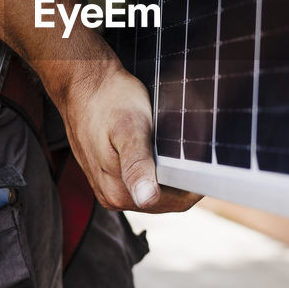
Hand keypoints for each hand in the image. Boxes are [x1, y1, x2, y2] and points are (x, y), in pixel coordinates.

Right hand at [56, 63, 201, 213]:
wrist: (83, 84)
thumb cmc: (108, 100)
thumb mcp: (129, 128)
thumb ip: (138, 164)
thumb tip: (146, 197)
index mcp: (118, 192)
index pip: (176, 203)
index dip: (195, 183)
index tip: (205, 160)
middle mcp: (112, 197)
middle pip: (167, 199)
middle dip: (183, 177)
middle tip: (193, 147)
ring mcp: (108, 187)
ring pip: (155, 189)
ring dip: (169, 173)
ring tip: (175, 146)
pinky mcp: (108, 176)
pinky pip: (141, 180)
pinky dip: (155, 168)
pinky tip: (157, 148)